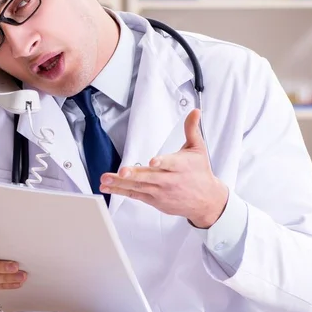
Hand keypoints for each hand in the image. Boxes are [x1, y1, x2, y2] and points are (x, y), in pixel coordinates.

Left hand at [100, 109, 228, 228]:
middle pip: (150, 177)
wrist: (206, 200)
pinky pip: (135, 195)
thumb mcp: (198, 148)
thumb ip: (192, 129)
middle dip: (135, 174)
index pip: (171, 163)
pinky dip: (121, 191)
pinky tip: (107, 187)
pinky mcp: (154, 200)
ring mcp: (160, 191)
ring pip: (139, 186)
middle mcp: (169, 179)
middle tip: (122, 172)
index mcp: (181, 165)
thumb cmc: (200, 172)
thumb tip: (195, 111)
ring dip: (120, 183)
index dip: (162, 162)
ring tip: (105, 179)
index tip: (153, 162)